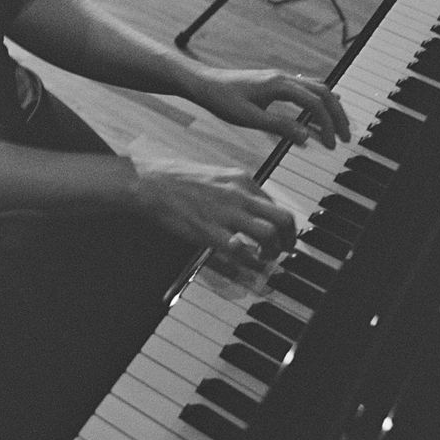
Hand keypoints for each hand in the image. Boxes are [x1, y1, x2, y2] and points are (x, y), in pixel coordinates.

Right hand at [136, 163, 297, 262]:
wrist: (149, 183)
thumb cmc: (176, 179)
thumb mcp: (214, 175)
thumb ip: (235, 189)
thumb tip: (250, 206)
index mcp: (241, 179)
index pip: (275, 204)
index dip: (281, 224)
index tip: (280, 235)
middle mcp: (239, 194)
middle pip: (283, 219)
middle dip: (289, 239)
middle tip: (285, 250)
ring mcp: (226, 213)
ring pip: (269, 235)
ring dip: (274, 252)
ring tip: (266, 258)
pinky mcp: (210, 231)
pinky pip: (242, 251)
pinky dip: (251, 262)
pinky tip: (250, 265)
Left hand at [189, 66, 350, 149]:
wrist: (203, 83)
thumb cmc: (222, 99)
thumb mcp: (248, 118)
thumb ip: (278, 127)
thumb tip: (306, 136)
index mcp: (279, 85)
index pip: (314, 103)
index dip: (327, 124)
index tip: (332, 143)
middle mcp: (283, 78)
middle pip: (323, 92)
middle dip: (337, 114)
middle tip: (345, 136)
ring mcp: (280, 78)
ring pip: (317, 87)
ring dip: (330, 106)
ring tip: (338, 126)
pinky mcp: (274, 82)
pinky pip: (306, 87)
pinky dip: (319, 99)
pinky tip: (321, 109)